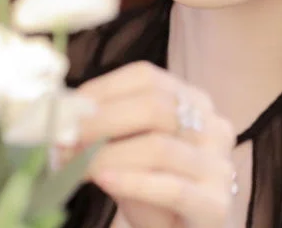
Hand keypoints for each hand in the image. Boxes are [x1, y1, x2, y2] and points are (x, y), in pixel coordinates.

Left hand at [74, 61, 236, 227]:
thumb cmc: (155, 190)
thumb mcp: (132, 152)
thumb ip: (109, 131)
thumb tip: (62, 115)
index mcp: (194, 102)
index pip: (146, 77)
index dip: (101, 90)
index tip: (65, 113)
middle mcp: (213, 126)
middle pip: (155, 108)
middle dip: (99, 123)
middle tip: (63, 142)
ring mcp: (219, 164)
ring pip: (158, 148)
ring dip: (105, 157)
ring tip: (73, 168)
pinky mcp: (215, 203)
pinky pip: (172, 188)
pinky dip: (132, 183)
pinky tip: (104, 182)